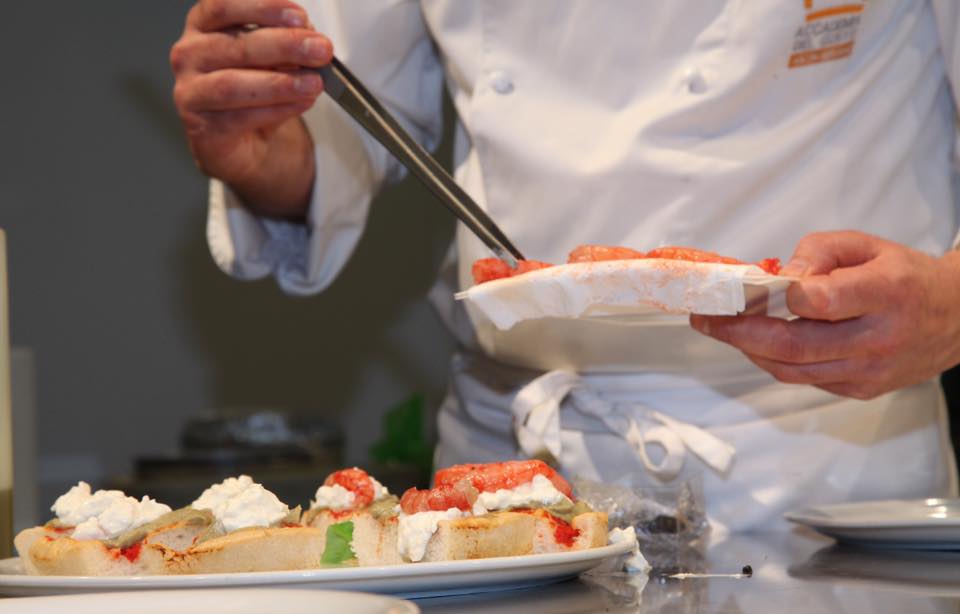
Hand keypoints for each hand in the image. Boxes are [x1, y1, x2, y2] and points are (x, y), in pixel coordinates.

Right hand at [170, 0, 332, 216]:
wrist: (239, 143)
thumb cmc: (250, 92)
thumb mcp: (270, 61)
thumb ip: (284, 48)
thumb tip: (310, 41)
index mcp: (203, 26)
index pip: (224, 6)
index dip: (263, 8)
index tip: (299, 16)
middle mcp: (190, 54)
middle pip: (237, 45)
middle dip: (285, 45)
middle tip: (320, 50)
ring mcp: (190, 91)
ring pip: (233, 84)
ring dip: (280, 82)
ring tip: (313, 83)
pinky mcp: (200, 127)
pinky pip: (239, 117)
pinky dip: (276, 110)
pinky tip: (300, 103)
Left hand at [690, 231, 959, 398]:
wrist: (955, 319)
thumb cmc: (904, 276)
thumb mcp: (867, 245)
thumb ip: (819, 252)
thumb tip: (778, 277)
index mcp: (887, 293)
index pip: (824, 301)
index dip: (785, 296)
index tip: (756, 285)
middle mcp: (879, 338)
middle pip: (796, 346)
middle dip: (739, 333)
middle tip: (706, 318)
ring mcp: (870, 371)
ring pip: (792, 369)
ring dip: (748, 349)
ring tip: (720, 329)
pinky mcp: (860, 390)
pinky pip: (804, 379)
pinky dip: (773, 360)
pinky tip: (756, 341)